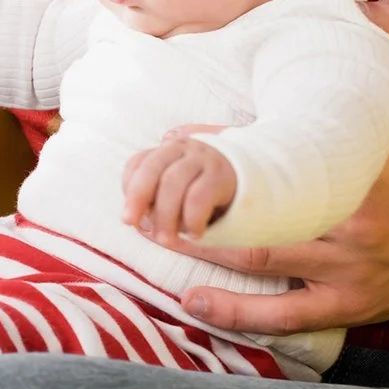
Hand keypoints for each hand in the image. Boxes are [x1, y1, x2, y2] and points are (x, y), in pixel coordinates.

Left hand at [122, 134, 238, 241]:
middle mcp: (184, 149)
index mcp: (168, 151)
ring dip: (165, 215)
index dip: (129, 188)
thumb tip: (138, 223)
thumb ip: (159, 200)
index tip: (130, 216)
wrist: (259, 180)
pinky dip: (192, 219)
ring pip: (173, 182)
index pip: (138, 162)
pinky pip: (198, 196)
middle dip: (137, 197)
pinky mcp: (223, 175)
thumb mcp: (181, 192)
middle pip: (152, 168)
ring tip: (167, 240)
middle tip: (130, 223)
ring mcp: (205, 159)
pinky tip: (195, 234)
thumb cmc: (210, 193)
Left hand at [174, 0, 388, 334]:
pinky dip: (241, 315)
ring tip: (155, 235)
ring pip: (264, 262)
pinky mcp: (352, 303)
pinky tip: (195, 302)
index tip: (179, 141)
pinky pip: (289, 316)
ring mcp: (350, 268)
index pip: (285, 155)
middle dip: (202, 204)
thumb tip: (375, 4)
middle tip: (149, 193)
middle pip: (264, 214)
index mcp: (367, 168)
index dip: (226, 149)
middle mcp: (355, 221)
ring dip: (206, 251)